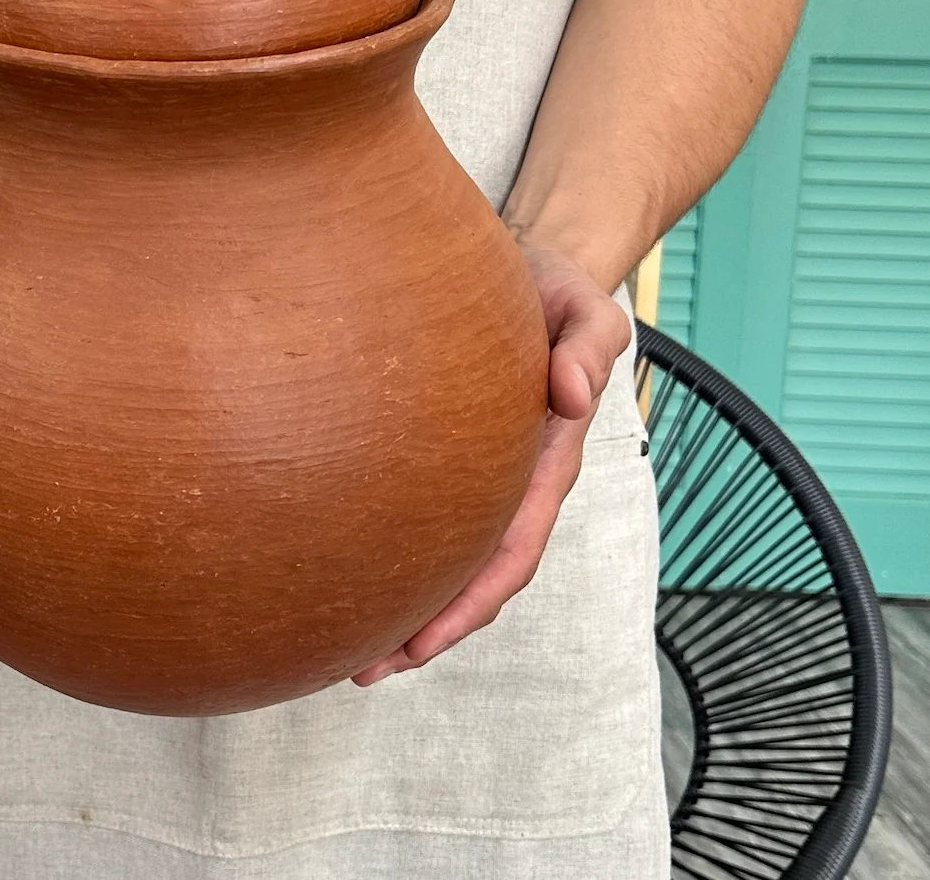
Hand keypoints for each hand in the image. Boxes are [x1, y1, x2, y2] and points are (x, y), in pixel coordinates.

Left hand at [351, 241, 629, 684]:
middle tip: (362, 667)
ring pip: (440, 549)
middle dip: (424, 627)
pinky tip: (339, 556)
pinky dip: (385, 541)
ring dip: (400, 600)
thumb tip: (572, 395)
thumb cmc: (555, 287)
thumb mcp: (588, 308)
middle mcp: (510, 476)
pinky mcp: (439, 441)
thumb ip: (591, 347)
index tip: (424, 643)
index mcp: (546, 460)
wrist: (527, 263)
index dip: (471, 602)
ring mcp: (477, 466)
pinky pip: (414, 503)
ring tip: (339, 640)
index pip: (512, 549)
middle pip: (470, 572)